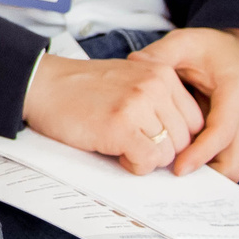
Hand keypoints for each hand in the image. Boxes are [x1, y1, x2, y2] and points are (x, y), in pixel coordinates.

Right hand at [22, 51, 205, 175]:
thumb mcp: (130, 79)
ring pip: (168, 153)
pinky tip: (116, 152)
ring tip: (122, 145)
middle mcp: (155, 86)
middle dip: (162, 149)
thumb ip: (158, 99)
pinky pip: (147, 161)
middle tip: (134, 143)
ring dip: (147, 158)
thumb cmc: (82, 87)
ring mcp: (139, 105)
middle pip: (185, 139)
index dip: (175, 136)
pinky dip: (134, 165)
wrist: (42, 84)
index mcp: (162, 72)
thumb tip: (181, 138)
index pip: (195, 120)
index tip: (153, 137)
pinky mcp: (121, 126)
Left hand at [133, 27, 238, 181]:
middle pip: (232, 161)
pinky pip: (221, 162)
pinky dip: (203, 168)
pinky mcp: (236, 139)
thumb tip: (134, 62)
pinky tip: (175, 169)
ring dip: (202, 175)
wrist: (238, 54)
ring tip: (168, 178)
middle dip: (203, 175)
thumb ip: (161, 54)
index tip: (178, 167)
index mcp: (236, 93)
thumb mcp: (185, 42)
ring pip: (229, 168)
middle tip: (168, 181)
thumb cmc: (210, 49)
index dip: (201, 152)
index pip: (222, 131)